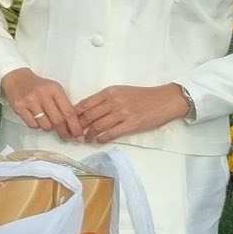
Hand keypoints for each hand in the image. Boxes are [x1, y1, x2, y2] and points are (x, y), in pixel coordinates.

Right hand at [0, 68, 84, 141]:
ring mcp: (30, 101)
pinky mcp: (19, 107)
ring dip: (48, 128)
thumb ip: (63, 104)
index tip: (79, 136)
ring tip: (47, 123)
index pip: (69, 112)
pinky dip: (37, 125)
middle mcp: (43, 95)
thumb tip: (73, 124)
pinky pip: (33, 125)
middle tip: (67, 138)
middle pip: (58, 121)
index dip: (75, 126)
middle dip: (64, 132)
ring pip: (45, 125)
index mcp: (55, 89)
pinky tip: (36, 119)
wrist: (16, 78)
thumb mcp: (53, 89)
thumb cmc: (38, 86)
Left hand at [74, 84, 191, 143]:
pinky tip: (97, 141)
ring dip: (88, 134)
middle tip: (72, 134)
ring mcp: (122, 113)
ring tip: (84, 139)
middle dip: (78, 126)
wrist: (164, 100)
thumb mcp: (121, 92)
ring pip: (98, 125)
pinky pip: (111, 133)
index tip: (68, 121)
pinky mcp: (131, 124)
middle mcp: (114, 101)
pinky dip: (101, 138)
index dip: (74, 114)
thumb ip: (105, 99)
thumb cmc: (142, 96)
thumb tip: (88, 110)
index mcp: (109, 92)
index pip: (85, 103)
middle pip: (89, 115)